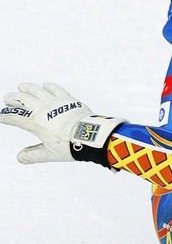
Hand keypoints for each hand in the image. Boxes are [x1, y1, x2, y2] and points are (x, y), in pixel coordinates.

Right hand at [0, 83, 124, 165]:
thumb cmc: (70, 146)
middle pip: (22, 100)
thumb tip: (19, 158)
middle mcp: (43, 109)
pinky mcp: (68, 99)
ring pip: (37, 90)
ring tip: (21, 87)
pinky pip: (56, 89)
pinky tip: (45, 86)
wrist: (91, 135)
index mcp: (36, 123)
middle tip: (7, 99)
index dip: (6, 116)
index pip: (15, 117)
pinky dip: (49, 87)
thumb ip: (34, 155)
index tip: (1, 117)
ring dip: (27, 88)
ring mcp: (55, 102)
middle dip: (12, 99)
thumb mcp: (50, 154)